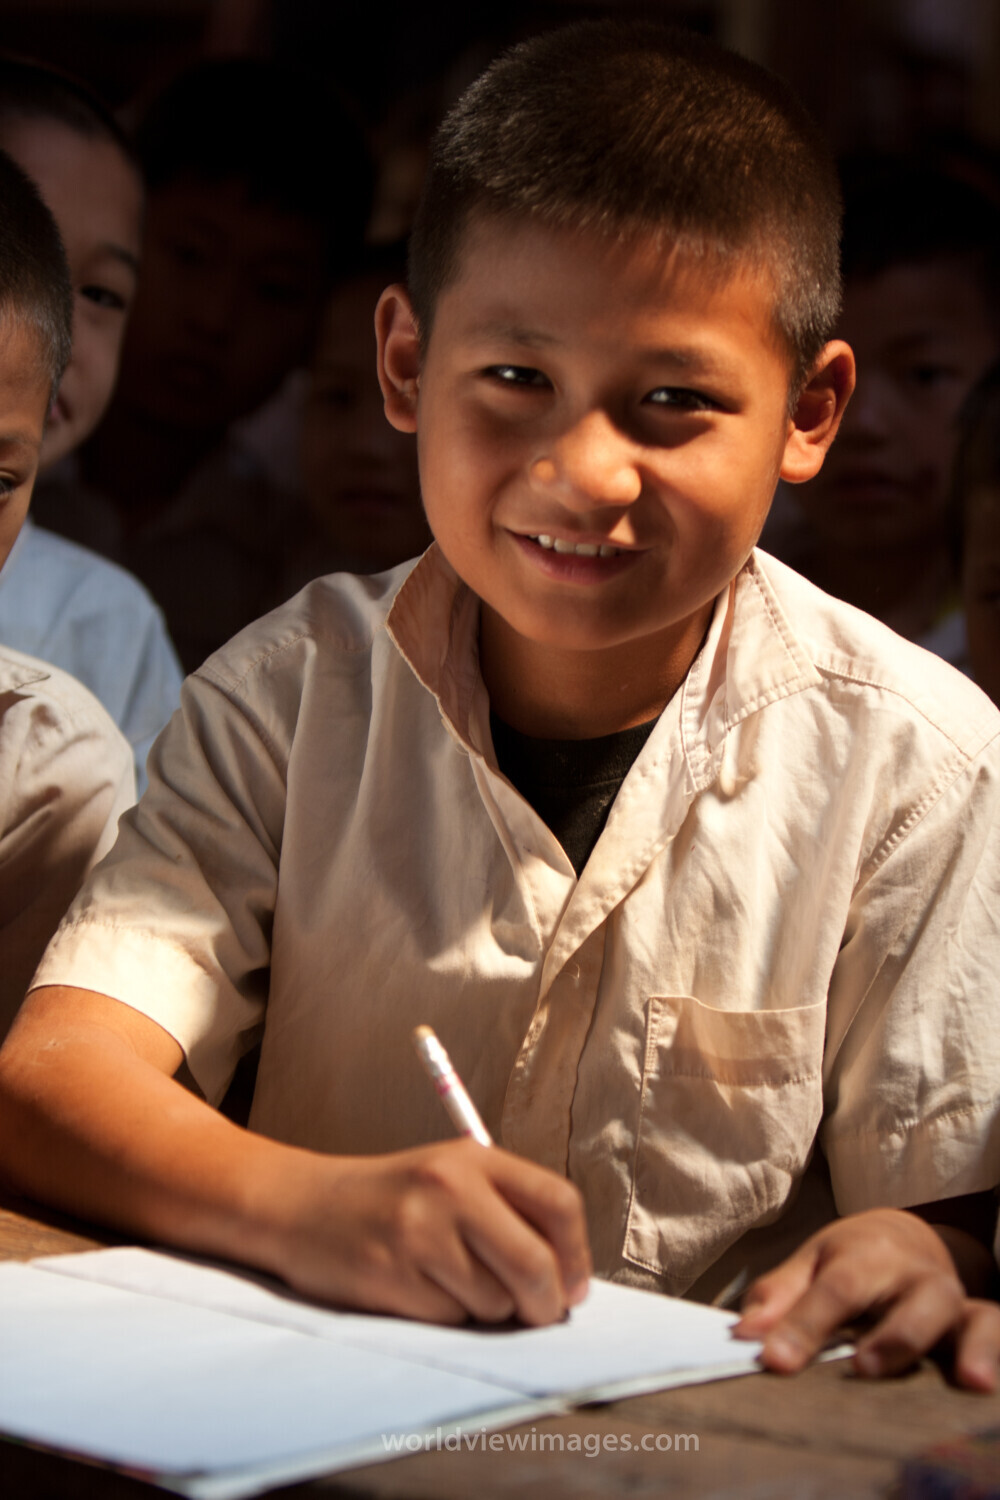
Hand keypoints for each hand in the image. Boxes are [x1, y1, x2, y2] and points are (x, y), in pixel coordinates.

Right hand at [264, 1137, 591, 1326]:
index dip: (578, 1254)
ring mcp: (420, 1231)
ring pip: (496, 1301)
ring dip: (487, 1308)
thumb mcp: (452, 1178)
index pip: (558, 1203)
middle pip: (535, 1264)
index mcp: (475, 1158)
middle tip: (540, 1313)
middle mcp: (451, 1188)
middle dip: (546, 1303)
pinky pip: (451, 1318)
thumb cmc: (391, 1198)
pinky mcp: (393, 1274)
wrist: (303, 1206)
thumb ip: (508, 1212)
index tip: (575, 1287)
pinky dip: (447, 1315)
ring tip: (449, 1280)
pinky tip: (418, 1289)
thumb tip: (567, 1279)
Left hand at [732, 1208, 999, 1389]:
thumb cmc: (851, 1260)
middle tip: (863, 1366)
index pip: (835, 1291)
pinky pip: (992, 1332)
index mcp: (866, 1256)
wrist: (907, 1239)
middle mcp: (914, 1277)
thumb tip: (744, 1336)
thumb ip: (778, 1297)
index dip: (804, 1326)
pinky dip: (991, 1355)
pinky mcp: (976, 1322)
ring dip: (964, 1348)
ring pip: (963, 1319)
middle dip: (889, 1338)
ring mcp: (950, 1301)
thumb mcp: (811, 1264)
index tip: (774, 1361)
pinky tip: (982, 1383)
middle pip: (906, 1305)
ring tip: (963, 1378)